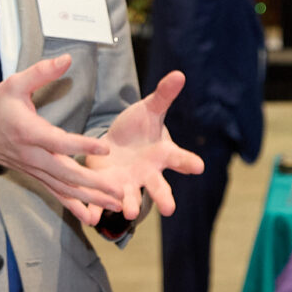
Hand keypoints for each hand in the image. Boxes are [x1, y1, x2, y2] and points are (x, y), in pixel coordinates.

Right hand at [0, 55, 122, 223]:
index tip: (105, 147)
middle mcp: (33, 156)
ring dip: (91, 198)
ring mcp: (34, 169)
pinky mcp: (35, 176)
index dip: (82, 146)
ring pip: (65, 188)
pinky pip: (56, 193)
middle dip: (94, 184)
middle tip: (120, 191)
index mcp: (29, 133)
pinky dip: (74, 205)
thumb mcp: (13, 84)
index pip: (59, 142)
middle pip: (66, 174)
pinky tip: (91, 217)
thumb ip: (41, 72)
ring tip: (117, 205)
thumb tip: (67, 58)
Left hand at [81, 70, 207, 224]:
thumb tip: (179, 74)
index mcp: (162, 154)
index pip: (179, 158)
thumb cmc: (138, 127)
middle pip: (159, 186)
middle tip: (169, 209)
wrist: (114, 143)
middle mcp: (149, 173)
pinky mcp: (106, 188)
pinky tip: (92, 218)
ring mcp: (128, 184)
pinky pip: (102, 202)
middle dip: (164, 197)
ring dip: (131, 205)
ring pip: (131, 198)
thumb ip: (162, 96)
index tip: (198, 167)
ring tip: (129, 212)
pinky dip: (98, 211)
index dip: (189, 163)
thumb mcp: (149, 109)